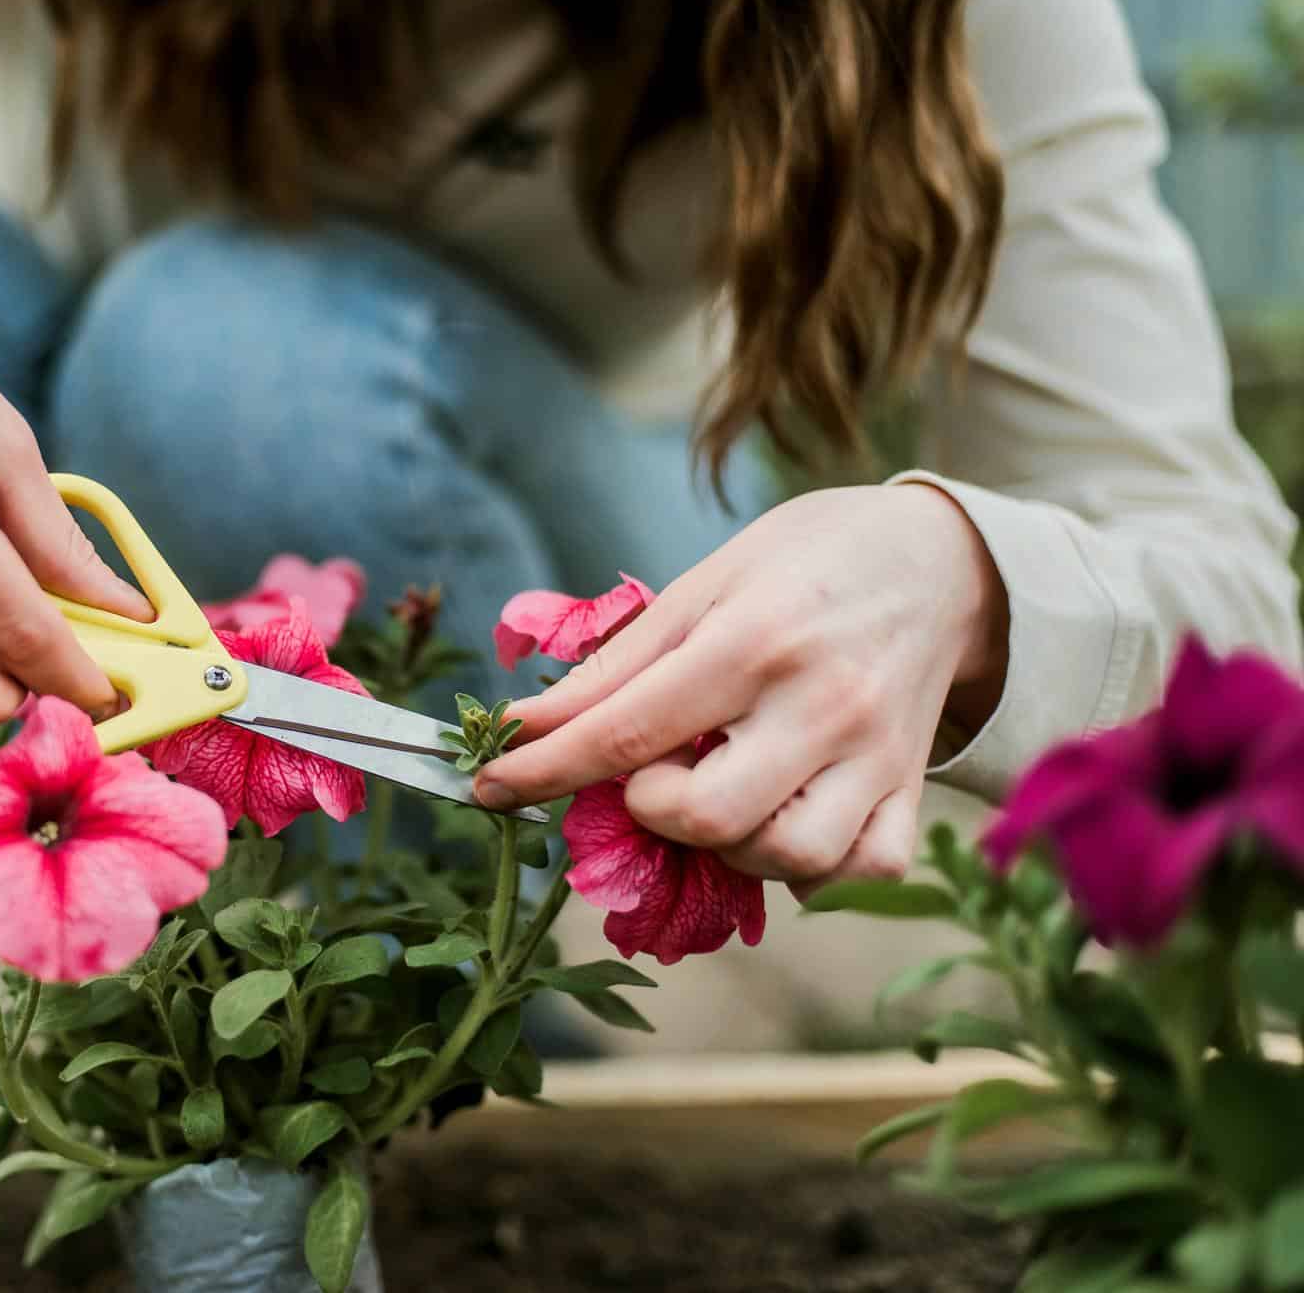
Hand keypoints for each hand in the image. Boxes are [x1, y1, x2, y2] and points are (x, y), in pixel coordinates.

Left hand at [475, 484, 1007, 894]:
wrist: (940, 559)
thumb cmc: (800, 564)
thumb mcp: (701, 588)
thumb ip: (613, 667)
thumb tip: (522, 725)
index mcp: (753, 640)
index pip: (625, 731)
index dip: (542, 770)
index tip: (488, 788)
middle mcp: (821, 704)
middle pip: (710, 816)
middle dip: (650, 811)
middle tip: (648, 772)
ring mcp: (876, 754)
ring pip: (790, 858)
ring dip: (728, 846)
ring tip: (716, 791)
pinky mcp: (911, 786)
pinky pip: (862, 868)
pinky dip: (812, 869)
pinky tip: (780, 822)